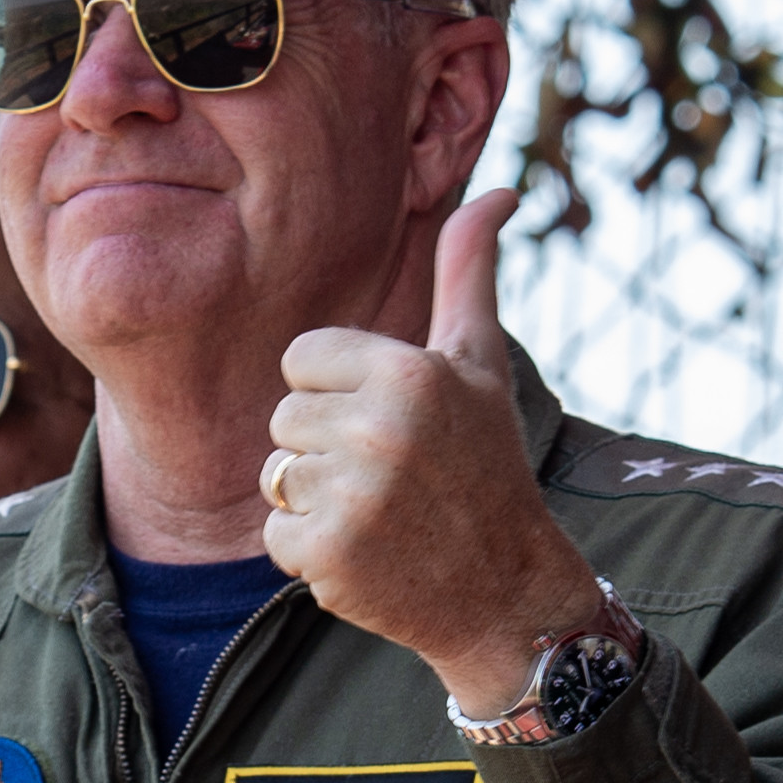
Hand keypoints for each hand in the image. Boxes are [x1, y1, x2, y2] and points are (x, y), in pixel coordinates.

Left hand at [264, 193, 604, 718]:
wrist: (507, 591)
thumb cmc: (487, 466)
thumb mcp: (481, 363)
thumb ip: (469, 271)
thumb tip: (498, 190)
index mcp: (409, 372)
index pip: (303, 360)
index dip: (338, 393)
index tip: (391, 424)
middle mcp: (380, 429)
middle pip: (284, 417)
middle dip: (326, 448)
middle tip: (391, 477)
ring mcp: (352, 496)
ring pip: (276, 475)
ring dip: (317, 501)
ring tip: (381, 515)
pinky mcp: (327, 556)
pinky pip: (275, 534)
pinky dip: (311, 553)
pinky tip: (368, 555)